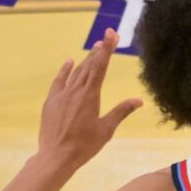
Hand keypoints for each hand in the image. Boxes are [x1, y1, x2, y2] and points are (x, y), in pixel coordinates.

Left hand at [38, 27, 142, 167]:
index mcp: (91, 95)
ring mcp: (61, 95)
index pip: (101, 66)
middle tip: (106, 37)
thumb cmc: (85, 145)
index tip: (111, 34)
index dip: (107, 49)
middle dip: (99, 51)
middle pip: (89, 65)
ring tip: (94, 48)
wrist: (56, 156)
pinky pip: (59, 81)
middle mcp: (76, 90)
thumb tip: (139, 100)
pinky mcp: (51, 101)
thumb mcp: (107, 129)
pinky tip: (69, 62)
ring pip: (76, 72)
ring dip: (85, 59)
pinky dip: (65, 70)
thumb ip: (121, 111)